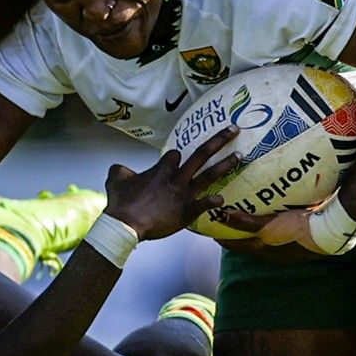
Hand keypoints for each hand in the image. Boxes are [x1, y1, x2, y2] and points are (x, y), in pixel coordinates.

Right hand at [103, 126, 239, 239]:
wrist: (126, 226)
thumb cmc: (121, 203)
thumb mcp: (116, 179)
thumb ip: (121, 169)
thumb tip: (120, 167)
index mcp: (161, 169)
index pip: (176, 154)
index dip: (176, 156)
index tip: (175, 160)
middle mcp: (176, 178)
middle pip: (201, 154)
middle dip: (219, 140)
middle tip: (234, 129)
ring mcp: (184, 195)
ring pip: (209, 175)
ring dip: (226, 164)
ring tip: (240, 155)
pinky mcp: (187, 212)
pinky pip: (205, 204)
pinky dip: (214, 202)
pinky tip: (222, 200)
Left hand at [215, 208, 327, 261]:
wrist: (329, 232)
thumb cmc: (296, 230)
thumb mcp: (268, 226)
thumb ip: (246, 222)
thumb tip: (223, 216)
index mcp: (263, 250)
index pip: (236, 246)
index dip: (224, 238)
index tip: (212, 229)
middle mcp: (273, 251)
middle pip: (249, 242)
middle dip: (238, 232)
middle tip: (227, 219)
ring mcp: (286, 247)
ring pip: (264, 236)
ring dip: (255, 228)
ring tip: (248, 214)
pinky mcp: (298, 238)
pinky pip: (278, 231)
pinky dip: (270, 223)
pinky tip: (274, 212)